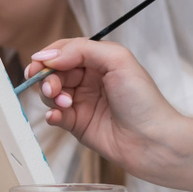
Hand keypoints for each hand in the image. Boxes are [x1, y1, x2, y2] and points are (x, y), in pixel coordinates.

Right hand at [29, 39, 192, 191]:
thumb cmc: (142, 99)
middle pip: (54, 71)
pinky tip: (57, 116)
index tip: (39, 63)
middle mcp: (89, 79)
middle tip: (52, 87)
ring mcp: (83, 102)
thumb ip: (81, 50)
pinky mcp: (78, 124)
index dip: (49, 56)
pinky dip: (51, 114)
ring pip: (51, 93)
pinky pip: (55, 116)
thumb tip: (48, 56)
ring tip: (65, 103)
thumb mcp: (117, 60)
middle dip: (47, 77)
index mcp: (100, 60)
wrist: (153, 141)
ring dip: (51, 95)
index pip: (65, 51)